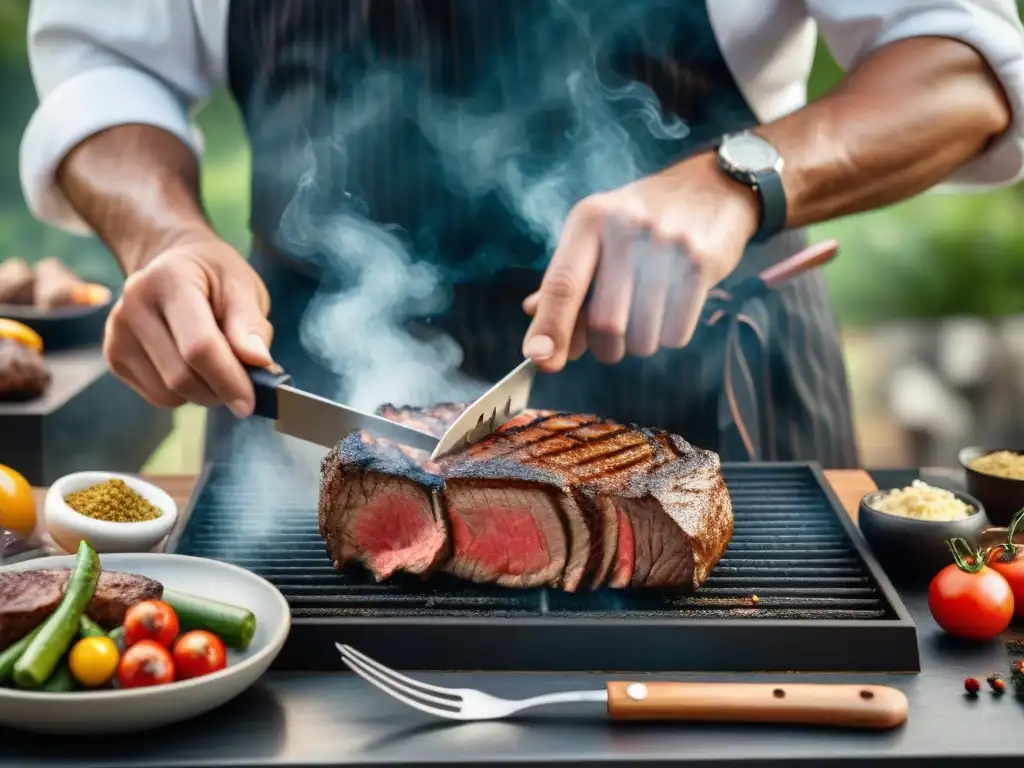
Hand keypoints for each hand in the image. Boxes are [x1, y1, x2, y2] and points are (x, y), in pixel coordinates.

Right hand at [103, 237, 273, 416]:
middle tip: (243, 384)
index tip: (251, 401)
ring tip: (216, 365)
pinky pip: (157, 396)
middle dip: (219, 390)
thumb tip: (259, 362)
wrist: (173, 264)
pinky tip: (190, 366)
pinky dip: (183, 394)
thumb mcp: (244, 288)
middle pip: (181, 376)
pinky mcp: (113, 356)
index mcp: (169, 280)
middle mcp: (134, 305)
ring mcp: (117, 333)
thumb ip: (251, 325)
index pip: (199, 346)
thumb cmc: (214, 277)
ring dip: (203, 393)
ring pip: (168, 393)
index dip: (229, 380)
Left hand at [521, 152, 761, 371]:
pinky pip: (675, 333)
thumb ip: (565, 284)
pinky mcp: (702, 263)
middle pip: (605, 323)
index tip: (540, 361)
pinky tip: (670, 310)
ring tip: (645, 318)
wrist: (712, 186)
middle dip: (605, 348)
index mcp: (590, 219)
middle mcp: (626, 228)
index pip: (562, 284)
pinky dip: (668, 336)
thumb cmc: (641, 220)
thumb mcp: (596, 235)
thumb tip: (539, 341)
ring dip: (638, 344)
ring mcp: (668, 245)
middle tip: (610, 343)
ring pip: (642, 336)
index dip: (550, 329)